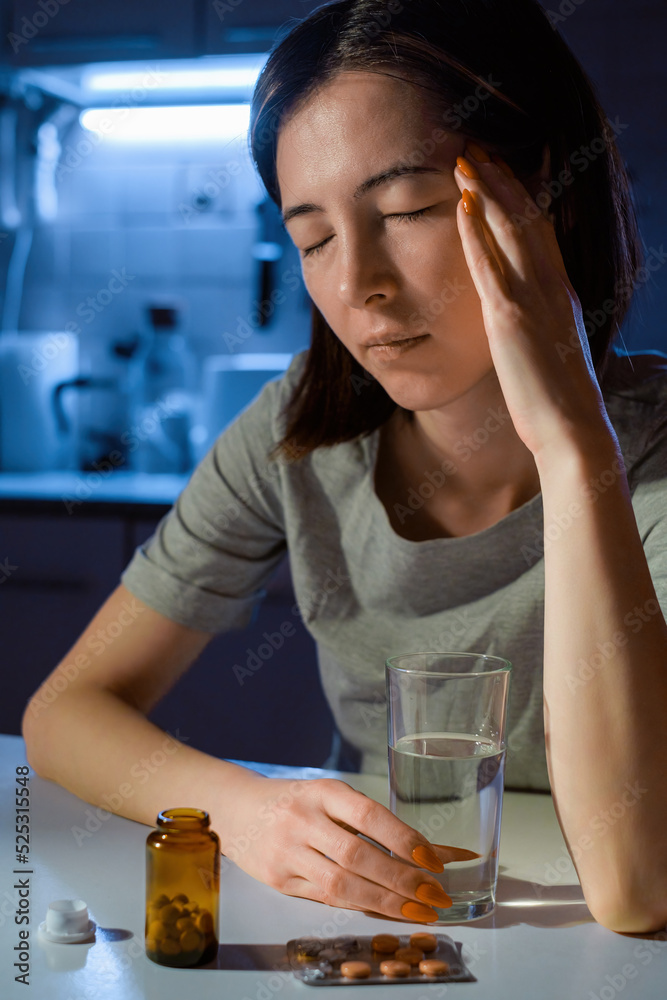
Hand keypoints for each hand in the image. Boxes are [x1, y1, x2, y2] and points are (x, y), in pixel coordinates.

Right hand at [218, 774, 473, 922]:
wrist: (237, 809)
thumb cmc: (297, 801)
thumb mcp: (331, 797)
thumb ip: (373, 822)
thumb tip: (433, 850)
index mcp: (323, 792)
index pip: (369, 815)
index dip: (404, 839)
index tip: (435, 861)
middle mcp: (303, 819)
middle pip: (358, 855)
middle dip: (402, 880)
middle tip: (436, 896)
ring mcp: (288, 852)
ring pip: (341, 884)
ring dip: (385, 901)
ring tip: (418, 911)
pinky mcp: (278, 880)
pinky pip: (326, 898)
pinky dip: (359, 906)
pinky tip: (384, 911)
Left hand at [453, 143, 610, 461]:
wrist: (571, 426)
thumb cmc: (560, 400)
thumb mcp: (552, 351)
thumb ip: (539, 326)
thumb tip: (523, 320)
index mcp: (563, 294)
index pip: (543, 233)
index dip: (524, 199)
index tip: (505, 174)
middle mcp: (552, 287)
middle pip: (528, 219)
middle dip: (503, 181)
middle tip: (479, 150)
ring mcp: (533, 298)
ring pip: (511, 230)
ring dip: (488, 191)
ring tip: (466, 161)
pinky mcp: (510, 317)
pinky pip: (489, 263)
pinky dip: (476, 230)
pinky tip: (463, 205)